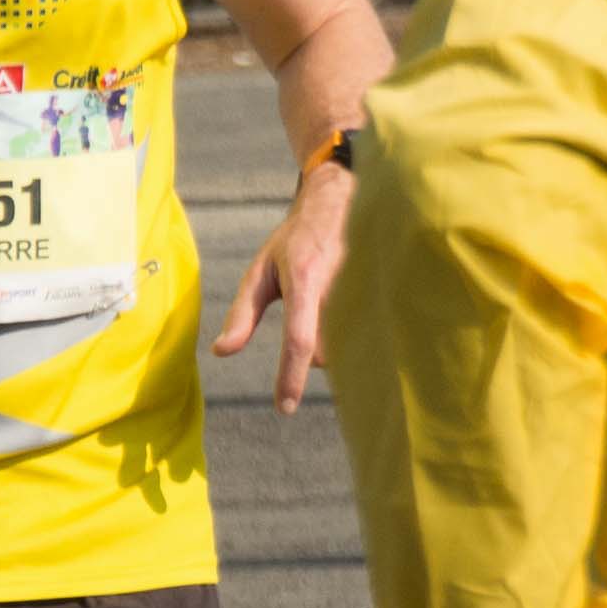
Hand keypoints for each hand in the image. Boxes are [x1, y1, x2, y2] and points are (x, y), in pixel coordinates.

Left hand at [210, 157, 351, 411]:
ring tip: (327, 307)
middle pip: (325, 352)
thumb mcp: (261, 271)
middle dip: (310, 352)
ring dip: (332, 342)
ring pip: (348, 346)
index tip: (284, 408)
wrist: (342, 199)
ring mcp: (367, 287)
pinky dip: (354, 335)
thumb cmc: (294, 239)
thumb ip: (243, 313)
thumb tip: (221, 351)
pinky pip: (368, 334)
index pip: (299, 339)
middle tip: (306, 314)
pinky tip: (349, 314)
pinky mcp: (385, 290)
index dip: (290, 377)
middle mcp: (340, 284)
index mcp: (305, 279)